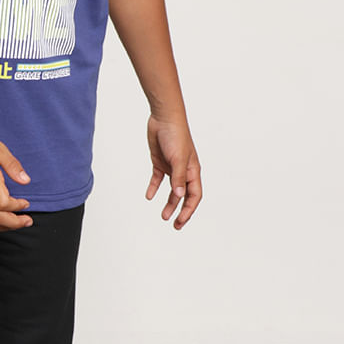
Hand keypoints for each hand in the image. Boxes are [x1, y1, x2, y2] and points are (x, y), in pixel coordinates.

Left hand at [146, 114, 201, 229]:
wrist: (163, 118)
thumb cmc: (176, 135)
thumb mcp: (178, 159)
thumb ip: (178, 178)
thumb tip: (179, 196)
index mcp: (193, 171)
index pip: (194, 196)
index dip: (188, 210)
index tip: (180, 221)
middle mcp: (184, 171)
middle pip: (184, 196)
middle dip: (181, 211)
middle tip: (174, 225)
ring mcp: (172, 167)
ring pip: (172, 190)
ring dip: (168, 203)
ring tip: (163, 216)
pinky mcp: (160, 162)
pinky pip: (158, 179)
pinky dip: (154, 188)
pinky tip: (149, 196)